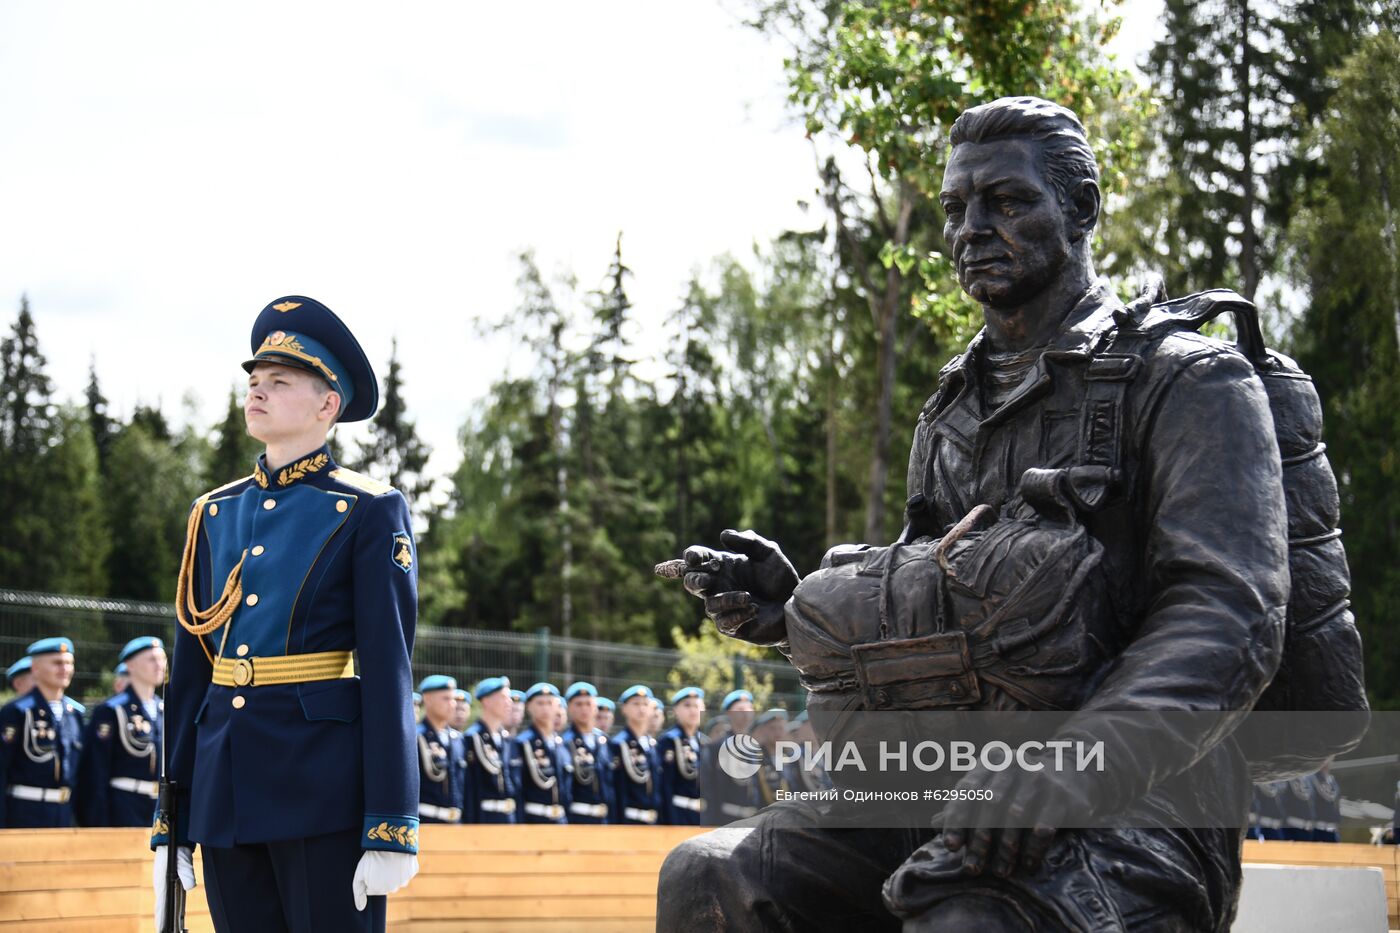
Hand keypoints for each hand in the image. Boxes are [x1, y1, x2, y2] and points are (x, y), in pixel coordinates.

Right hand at [153, 845, 195, 931]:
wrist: (172, 841)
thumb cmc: (176, 851)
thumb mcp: (183, 861)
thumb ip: (187, 873)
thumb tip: (190, 887)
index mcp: (161, 883)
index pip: (161, 905)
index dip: (161, 917)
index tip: (161, 929)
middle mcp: (161, 887)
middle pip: (161, 908)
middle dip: (162, 921)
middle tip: (164, 932)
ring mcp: (165, 886)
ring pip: (165, 905)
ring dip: (167, 917)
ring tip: (169, 929)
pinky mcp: (170, 884)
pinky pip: (171, 900)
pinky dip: (172, 909)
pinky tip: (176, 917)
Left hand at [352, 850, 419, 910]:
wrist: (389, 841)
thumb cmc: (371, 857)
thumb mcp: (359, 874)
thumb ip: (358, 893)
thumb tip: (360, 908)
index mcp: (379, 890)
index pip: (372, 889)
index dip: (369, 878)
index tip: (370, 868)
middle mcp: (393, 888)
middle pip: (385, 886)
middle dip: (381, 877)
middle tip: (379, 864)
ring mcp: (404, 880)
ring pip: (396, 880)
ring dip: (392, 873)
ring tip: (388, 861)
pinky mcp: (413, 871)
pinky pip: (407, 873)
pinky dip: (403, 868)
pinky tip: (398, 860)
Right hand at [682, 529, 798, 645]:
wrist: (795, 602)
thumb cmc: (779, 576)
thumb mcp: (768, 552)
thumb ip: (749, 541)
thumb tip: (723, 535)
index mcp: (722, 566)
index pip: (696, 559)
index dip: (691, 557)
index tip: (694, 558)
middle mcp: (718, 586)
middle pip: (691, 583)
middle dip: (694, 581)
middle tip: (706, 580)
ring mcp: (724, 607)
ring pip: (709, 605)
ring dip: (726, 600)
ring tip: (749, 596)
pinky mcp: (733, 626)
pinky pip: (724, 623)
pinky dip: (737, 614)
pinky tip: (754, 609)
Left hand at [940, 761, 1092, 878]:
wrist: (1070, 772)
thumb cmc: (1019, 785)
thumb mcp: (991, 787)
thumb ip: (964, 803)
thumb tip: (933, 823)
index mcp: (990, 762)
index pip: (967, 792)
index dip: (956, 821)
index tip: (950, 847)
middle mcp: (1013, 764)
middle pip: (990, 806)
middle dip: (979, 841)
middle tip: (973, 869)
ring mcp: (1038, 776)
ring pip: (1015, 816)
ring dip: (1006, 849)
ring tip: (1000, 872)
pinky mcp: (1060, 795)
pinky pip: (1044, 826)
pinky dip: (1034, 848)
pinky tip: (1028, 865)